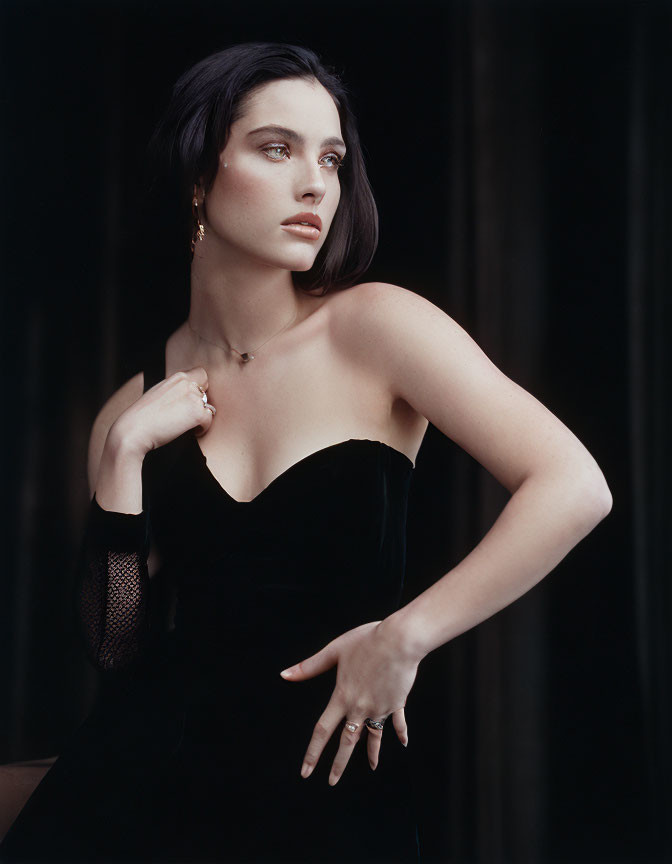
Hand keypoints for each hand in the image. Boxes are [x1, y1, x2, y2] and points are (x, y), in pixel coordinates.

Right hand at [110, 367, 215, 457]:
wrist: (133, 430)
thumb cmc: (142, 416)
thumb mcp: (159, 392)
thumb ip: (175, 388)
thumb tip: (188, 392)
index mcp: (177, 377)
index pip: (201, 374)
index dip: (199, 387)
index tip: (190, 400)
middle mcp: (186, 383)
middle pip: (208, 389)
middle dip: (202, 401)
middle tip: (189, 414)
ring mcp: (193, 397)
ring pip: (209, 405)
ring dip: (201, 416)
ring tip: (188, 424)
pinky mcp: (197, 413)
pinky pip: (209, 420)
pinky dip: (202, 428)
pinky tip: (190, 431)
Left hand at [279, 619, 419, 785]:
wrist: (400, 640)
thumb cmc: (367, 641)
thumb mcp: (335, 651)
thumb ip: (309, 666)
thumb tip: (284, 675)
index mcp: (343, 697)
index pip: (323, 731)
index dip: (312, 753)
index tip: (306, 771)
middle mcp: (361, 708)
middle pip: (347, 742)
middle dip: (338, 764)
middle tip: (332, 782)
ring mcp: (380, 707)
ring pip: (374, 736)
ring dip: (372, 753)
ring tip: (372, 768)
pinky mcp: (397, 702)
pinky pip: (398, 722)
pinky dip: (400, 732)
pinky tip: (402, 742)